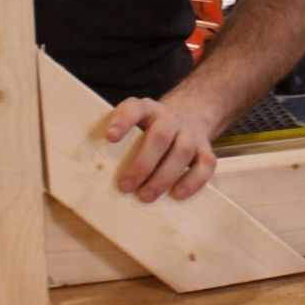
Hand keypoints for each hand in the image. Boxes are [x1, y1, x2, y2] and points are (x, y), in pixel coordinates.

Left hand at [104, 94, 218, 201]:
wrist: (190, 116)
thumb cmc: (151, 131)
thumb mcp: (137, 127)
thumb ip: (123, 143)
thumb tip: (98, 173)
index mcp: (148, 109)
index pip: (134, 108)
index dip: (122, 120)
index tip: (110, 137)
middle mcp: (171, 118)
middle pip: (160, 136)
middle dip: (142, 164)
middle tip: (125, 186)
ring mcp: (191, 133)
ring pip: (182, 151)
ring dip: (163, 177)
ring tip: (146, 196)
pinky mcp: (206, 149)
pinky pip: (205, 164)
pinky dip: (192, 181)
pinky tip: (178, 194)